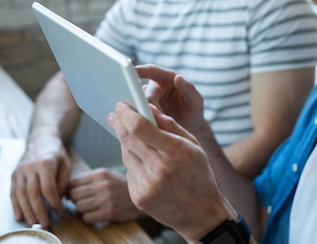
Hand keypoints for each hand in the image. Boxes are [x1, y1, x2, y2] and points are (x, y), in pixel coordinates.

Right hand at [10, 137, 71, 227]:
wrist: (41, 139)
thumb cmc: (55, 153)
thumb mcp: (65, 164)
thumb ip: (63, 182)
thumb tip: (59, 199)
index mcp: (45, 163)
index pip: (48, 188)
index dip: (53, 202)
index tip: (59, 211)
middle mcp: (30, 167)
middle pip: (33, 193)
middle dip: (38, 211)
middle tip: (44, 223)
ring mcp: (20, 170)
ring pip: (20, 195)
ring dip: (26, 211)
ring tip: (33, 222)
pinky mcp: (13, 174)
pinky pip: (13, 192)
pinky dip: (15, 205)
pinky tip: (20, 215)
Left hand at [67, 168, 142, 223]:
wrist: (143, 196)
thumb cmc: (122, 187)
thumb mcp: (108, 176)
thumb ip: (90, 179)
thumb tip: (68, 189)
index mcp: (100, 174)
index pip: (73, 182)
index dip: (70, 190)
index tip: (75, 194)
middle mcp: (102, 185)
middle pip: (73, 195)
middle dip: (76, 200)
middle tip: (83, 202)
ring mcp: (106, 199)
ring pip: (79, 207)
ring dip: (82, 210)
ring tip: (92, 208)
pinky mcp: (109, 212)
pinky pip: (87, 218)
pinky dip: (89, 218)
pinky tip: (97, 214)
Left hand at [108, 102, 232, 240]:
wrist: (200, 213)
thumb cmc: (198, 174)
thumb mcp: (193, 145)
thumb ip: (170, 125)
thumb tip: (149, 108)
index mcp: (175, 151)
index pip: (139, 127)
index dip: (126, 113)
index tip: (122, 105)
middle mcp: (159, 168)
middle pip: (126, 138)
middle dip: (119, 123)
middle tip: (116, 114)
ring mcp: (146, 185)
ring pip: (125, 154)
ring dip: (127, 143)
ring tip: (138, 141)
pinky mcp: (138, 197)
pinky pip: (128, 171)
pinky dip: (134, 163)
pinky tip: (146, 165)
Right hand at [136, 64, 204, 133]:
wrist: (189, 128)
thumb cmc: (193, 111)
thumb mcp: (196, 100)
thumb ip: (189, 89)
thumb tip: (179, 78)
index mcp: (167, 78)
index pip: (152, 71)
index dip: (142, 70)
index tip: (134, 70)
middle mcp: (154, 87)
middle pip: (144, 93)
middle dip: (147, 104)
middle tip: (155, 116)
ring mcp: (147, 100)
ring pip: (138, 104)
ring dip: (146, 115)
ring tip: (158, 125)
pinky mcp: (143, 112)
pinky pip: (138, 114)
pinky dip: (143, 121)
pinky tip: (151, 128)